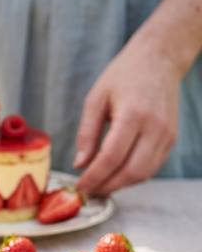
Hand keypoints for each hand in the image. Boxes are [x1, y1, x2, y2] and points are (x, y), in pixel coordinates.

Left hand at [74, 40, 180, 195]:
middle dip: (107, 186)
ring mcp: (167, 135)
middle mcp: (155, 127)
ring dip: (120, 185)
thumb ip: (87, 133)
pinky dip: (132, 176)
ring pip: (144, 173)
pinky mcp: (171, 138)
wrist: (159, 59)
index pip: (112, 157)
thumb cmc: (123, 75)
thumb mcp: (95, 99)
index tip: (79, 185)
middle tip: (87, 191)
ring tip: (98, 186)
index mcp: (133, 114)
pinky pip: (152, 166)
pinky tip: (115, 175)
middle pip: (131, 171)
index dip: (94, 176)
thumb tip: (80, 164)